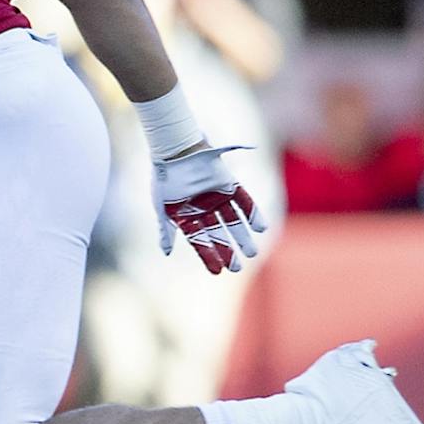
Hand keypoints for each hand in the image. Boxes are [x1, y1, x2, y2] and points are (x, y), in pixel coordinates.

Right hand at [153, 144, 266, 274]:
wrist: (175, 151)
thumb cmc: (165, 179)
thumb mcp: (162, 208)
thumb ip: (166, 231)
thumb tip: (166, 254)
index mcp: (186, 215)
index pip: (199, 239)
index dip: (208, 255)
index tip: (218, 272)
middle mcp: (203, 208)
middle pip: (219, 233)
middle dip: (228, 249)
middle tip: (238, 267)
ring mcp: (217, 196)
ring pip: (233, 221)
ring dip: (243, 236)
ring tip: (252, 253)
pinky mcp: (229, 185)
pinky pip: (245, 202)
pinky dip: (252, 214)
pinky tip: (260, 228)